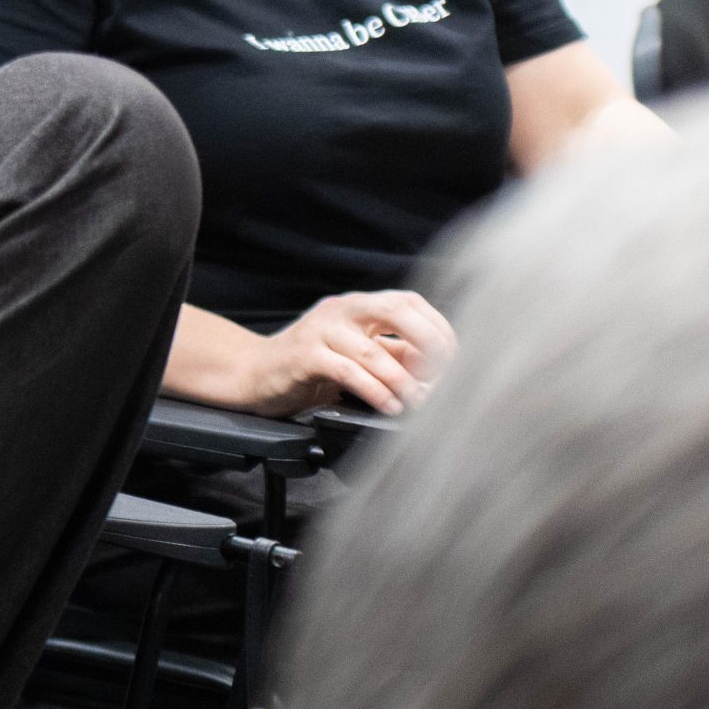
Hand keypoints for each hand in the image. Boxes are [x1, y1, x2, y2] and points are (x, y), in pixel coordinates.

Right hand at [245, 291, 455, 416]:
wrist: (255, 374)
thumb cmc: (310, 366)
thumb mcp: (356, 355)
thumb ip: (392, 355)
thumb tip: (440, 371)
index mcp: (358, 306)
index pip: (409, 302)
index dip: (437, 328)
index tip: (453, 360)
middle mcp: (341, 310)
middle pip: (396, 310)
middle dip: (428, 343)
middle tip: (441, 376)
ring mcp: (320, 330)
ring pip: (372, 350)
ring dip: (402, 381)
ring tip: (417, 403)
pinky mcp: (303, 356)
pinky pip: (346, 372)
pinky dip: (374, 391)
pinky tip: (388, 406)